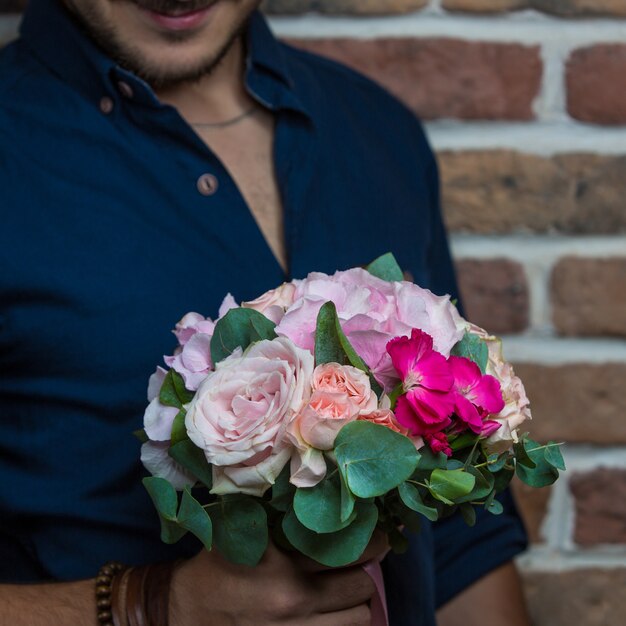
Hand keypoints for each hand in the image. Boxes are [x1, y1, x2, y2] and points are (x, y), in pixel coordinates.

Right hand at [169, 531, 389, 625]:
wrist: (184, 611)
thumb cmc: (217, 562)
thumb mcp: (247, 530)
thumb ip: (283, 516)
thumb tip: (326, 490)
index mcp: (283, 563)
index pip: (347, 549)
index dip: (374, 539)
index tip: (383, 529)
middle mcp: (294, 599)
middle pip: (361, 585)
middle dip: (368, 569)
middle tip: (367, 555)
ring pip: (358, 618)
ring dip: (359, 600)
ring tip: (351, 584)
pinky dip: (345, 621)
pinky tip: (337, 608)